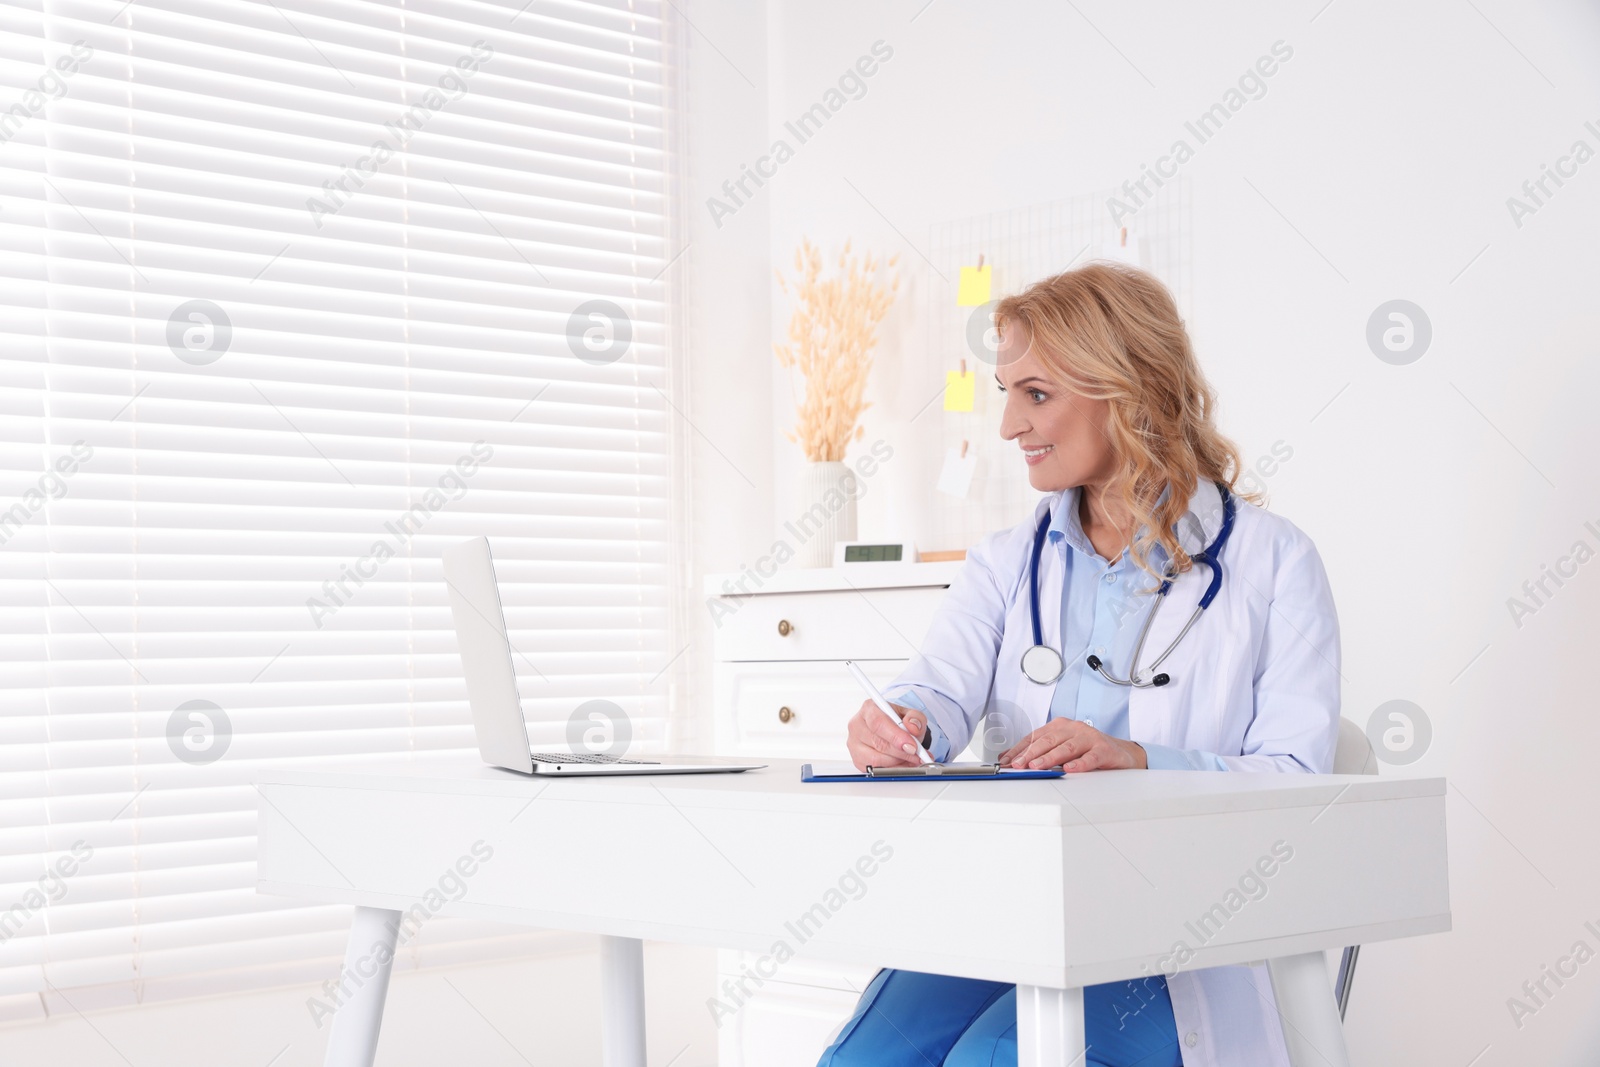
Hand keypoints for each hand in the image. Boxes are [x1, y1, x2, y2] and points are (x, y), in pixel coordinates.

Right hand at [846, 699, 927, 771]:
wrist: (889, 729)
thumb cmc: (895, 720)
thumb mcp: (910, 714)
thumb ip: (915, 718)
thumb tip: (913, 728)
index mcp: (869, 709)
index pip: (878, 723)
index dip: (896, 736)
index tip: (912, 746)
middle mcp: (857, 726)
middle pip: (878, 743)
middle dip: (902, 753)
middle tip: (918, 755)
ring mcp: (854, 744)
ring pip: (876, 759)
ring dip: (898, 763)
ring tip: (912, 760)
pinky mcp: (857, 760)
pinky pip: (875, 770)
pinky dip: (892, 770)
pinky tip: (902, 765)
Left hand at [1000, 720, 1146, 772]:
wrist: (1121, 752)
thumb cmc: (1088, 750)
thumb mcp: (1062, 748)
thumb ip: (1040, 752)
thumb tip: (1010, 758)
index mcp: (1060, 726)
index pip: (1035, 737)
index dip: (1020, 749)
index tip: (1007, 761)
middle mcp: (1074, 729)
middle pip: (1048, 741)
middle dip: (1031, 754)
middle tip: (1018, 764)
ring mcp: (1089, 738)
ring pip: (1066, 748)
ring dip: (1050, 758)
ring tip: (1037, 766)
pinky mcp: (1104, 749)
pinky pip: (1090, 757)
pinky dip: (1080, 763)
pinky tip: (1070, 768)